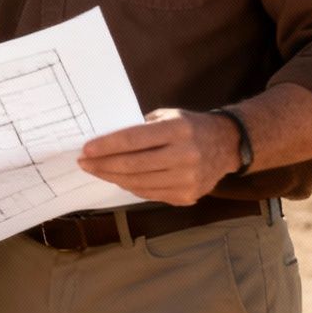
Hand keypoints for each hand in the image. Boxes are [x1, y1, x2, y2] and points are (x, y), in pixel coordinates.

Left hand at [76, 108, 241, 205]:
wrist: (228, 145)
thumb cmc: (190, 127)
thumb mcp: (168, 116)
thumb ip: (141, 128)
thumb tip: (105, 140)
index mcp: (178, 130)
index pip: (134, 139)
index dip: (107, 146)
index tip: (86, 149)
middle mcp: (185, 155)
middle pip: (133, 164)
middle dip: (102, 164)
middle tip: (84, 162)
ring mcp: (188, 179)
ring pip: (138, 182)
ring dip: (112, 177)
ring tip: (96, 170)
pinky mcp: (188, 196)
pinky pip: (149, 194)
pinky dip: (130, 186)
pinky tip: (118, 179)